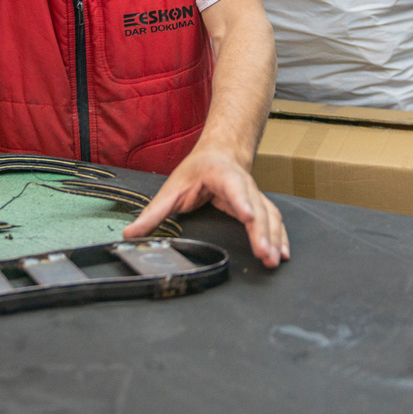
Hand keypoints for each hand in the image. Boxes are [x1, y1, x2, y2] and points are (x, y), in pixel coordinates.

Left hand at [123, 147, 289, 267]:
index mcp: (221, 175)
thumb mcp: (172, 189)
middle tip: (263, 253)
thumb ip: (153, 213)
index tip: (248, 216)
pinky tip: (282, 253)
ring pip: (268, 215)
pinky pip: (274, 221)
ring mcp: (254, 195)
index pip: (233, 187)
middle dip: (261, 231)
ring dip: (273, 237)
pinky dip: (280, 237)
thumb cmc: (198, 170)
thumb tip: (130, 233)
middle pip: (256, 207)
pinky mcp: (260, 206)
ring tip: (273, 259)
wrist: (221, 153)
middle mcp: (243, 184)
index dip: (242, 202)